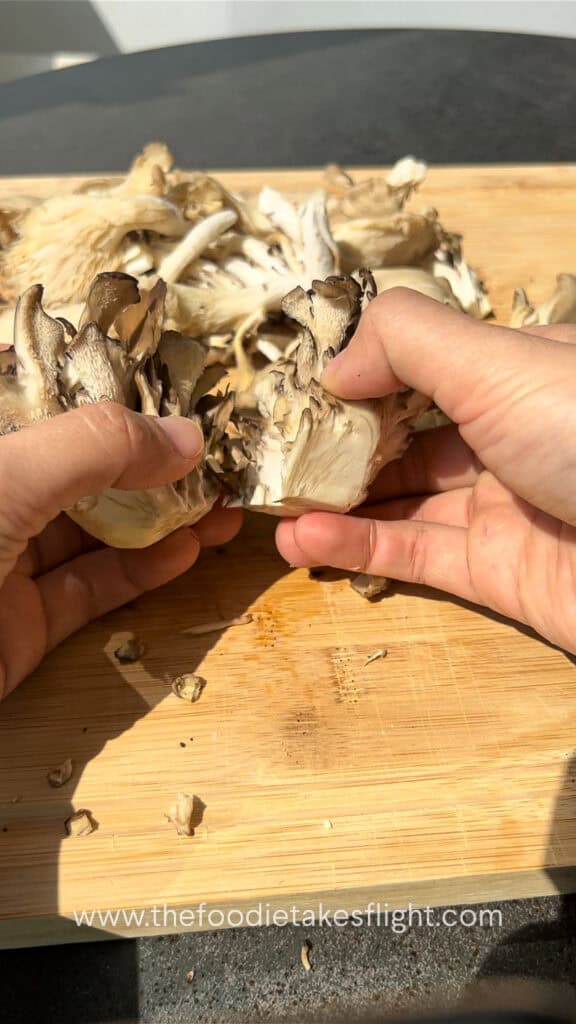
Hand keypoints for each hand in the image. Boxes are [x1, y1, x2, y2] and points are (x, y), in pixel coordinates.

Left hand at [0, 404, 241, 699]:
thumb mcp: (0, 482)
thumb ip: (94, 447)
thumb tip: (186, 433)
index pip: (45, 397)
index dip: (112, 390)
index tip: (177, 389)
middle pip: (78, 465)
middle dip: (150, 460)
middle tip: (216, 456)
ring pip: (91, 528)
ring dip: (159, 516)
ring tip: (220, 504)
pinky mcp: (19, 625)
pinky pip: (90, 587)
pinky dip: (141, 570)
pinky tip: (188, 550)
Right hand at [276, 288, 575, 652]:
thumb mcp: (499, 361)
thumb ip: (407, 339)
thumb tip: (335, 362)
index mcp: (518, 369)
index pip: (421, 362)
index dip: (357, 372)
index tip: (294, 387)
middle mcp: (510, 433)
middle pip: (404, 434)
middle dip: (337, 442)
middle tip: (272, 455)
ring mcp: (504, 506)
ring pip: (401, 500)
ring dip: (334, 502)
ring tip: (271, 506)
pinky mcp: (498, 574)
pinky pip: (415, 555)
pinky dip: (358, 548)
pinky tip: (304, 542)